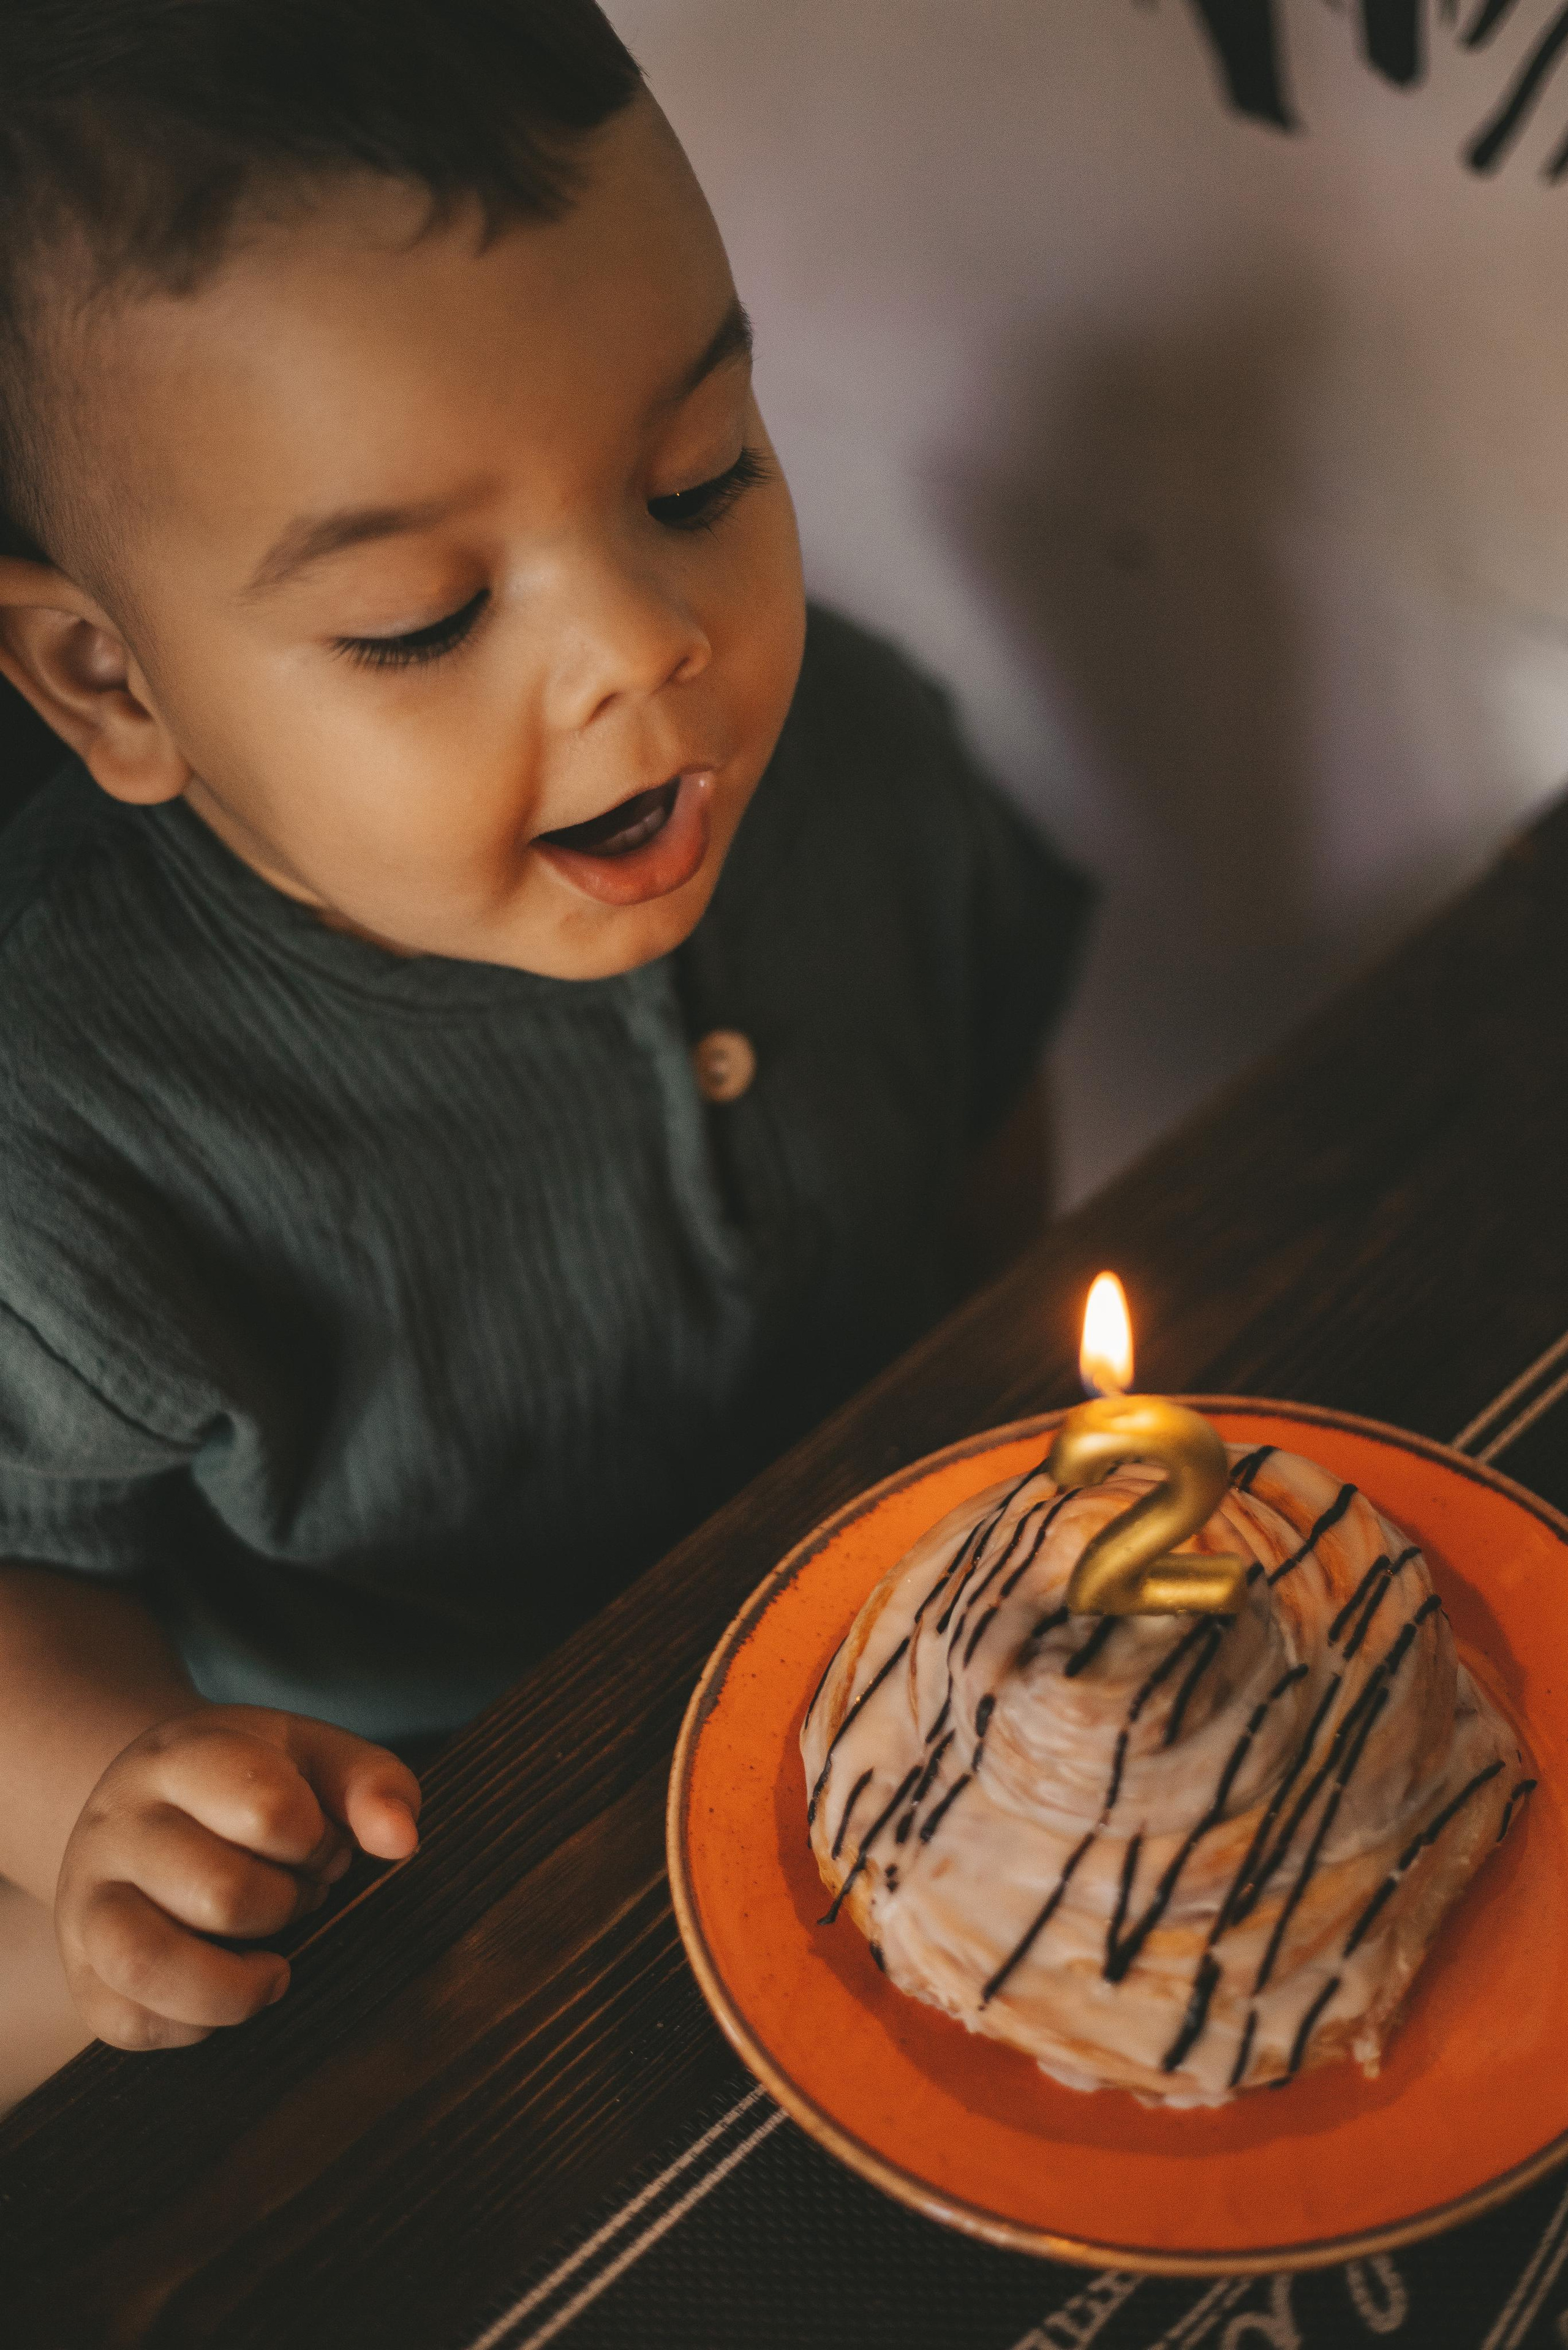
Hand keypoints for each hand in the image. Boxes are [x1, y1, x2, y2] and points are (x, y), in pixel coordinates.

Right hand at [54, 1705, 420, 2049]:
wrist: (146, 1807)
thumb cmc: (249, 1784)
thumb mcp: (314, 1756)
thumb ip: (373, 1784)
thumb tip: (401, 1842)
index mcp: (182, 1758)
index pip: (268, 1809)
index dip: (317, 1839)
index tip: (317, 1839)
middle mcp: (118, 1827)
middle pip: (223, 1895)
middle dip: (286, 1905)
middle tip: (293, 1890)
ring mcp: (85, 1903)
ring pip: (149, 1965)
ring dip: (237, 1981)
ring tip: (268, 1961)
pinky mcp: (79, 1976)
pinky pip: (133, 2024)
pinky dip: (198, 2024)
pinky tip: (224, 1979)